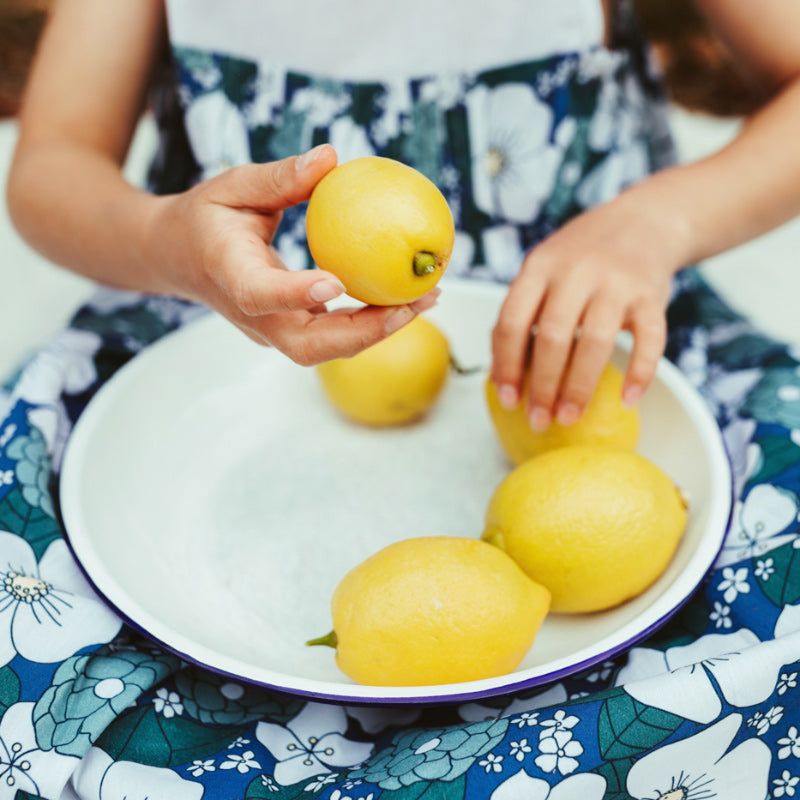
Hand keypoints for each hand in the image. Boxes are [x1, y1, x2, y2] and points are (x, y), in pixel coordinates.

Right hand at [145, 144, 437, 364]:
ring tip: (426, 299)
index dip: (296, 294)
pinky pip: (333, 336)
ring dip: (378, 330)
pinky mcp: (289, 331)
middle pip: (307, 345)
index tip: (335, 283)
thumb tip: (331, 157)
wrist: (178, 259)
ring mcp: (271, 330)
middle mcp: (252, 315)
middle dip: (364, 332)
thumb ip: (278, 177)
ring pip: (326, 349)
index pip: (260, 294)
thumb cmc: (205, 217)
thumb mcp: (232, 186)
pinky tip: (408, 298)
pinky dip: (371, 322)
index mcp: (228, 273)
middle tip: (414, 304)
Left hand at [489, 193, 687, 428]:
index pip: (512, 322)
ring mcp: (616, 282)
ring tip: (569, 417)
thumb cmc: (581, 257)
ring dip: (579, 387)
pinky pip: (650, 340)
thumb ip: (523, 310)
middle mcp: (576, 272)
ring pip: (594, 342)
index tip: (509, 399)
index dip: (506, 365)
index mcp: (539, 267)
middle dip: (542, 386)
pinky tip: (627, 400)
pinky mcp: (651, 295)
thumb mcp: (543, 269)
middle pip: (551, 337)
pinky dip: (639, 374)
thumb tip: (502, 373)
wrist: (643, 221)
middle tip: (538, 420)